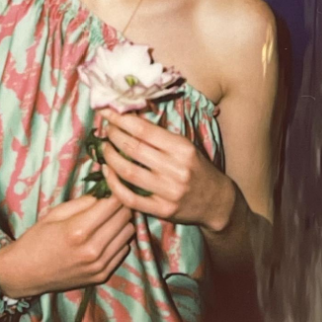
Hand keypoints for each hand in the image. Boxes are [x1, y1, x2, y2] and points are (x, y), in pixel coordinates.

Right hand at [0, 194, 134, 297]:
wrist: (25, 273)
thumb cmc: (37, 238)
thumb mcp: (56, 213)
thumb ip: (83, 202)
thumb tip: (106, 189)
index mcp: (78, 230)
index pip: (114, 203)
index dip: (116, 190)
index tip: (113, 183)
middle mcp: (93, 250)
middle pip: (125, 217)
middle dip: (121, 203)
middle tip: (112, 198)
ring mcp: (99, 265)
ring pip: (129, 233)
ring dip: (122, 221)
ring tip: (108, 217)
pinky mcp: (102, 275)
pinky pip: (124, 250)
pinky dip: (119, 239)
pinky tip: (105, 235)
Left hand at [100, 107, 234, 230]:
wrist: (217, 202)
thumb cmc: (197, 168)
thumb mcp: (185, 146)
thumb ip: (160, 135)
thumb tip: (129, 117)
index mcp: (182, 148)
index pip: (144, 130)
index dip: (121, 119)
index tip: (106, 111)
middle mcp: (176, 169)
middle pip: (133, 148)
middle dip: (113, 136)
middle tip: (105, 129)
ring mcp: (168, 192)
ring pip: (128, 172)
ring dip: (110, 158)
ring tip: (104, 148)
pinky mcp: (162, 210)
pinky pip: (130, 197)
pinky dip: (113, 184)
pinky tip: (107, 172)